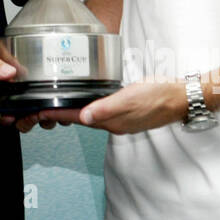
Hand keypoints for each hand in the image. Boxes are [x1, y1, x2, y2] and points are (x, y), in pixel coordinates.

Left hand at [23, 81, 187, 134]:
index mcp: (112, 121)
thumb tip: (85, 117)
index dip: (57, 114)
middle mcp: (113, 123)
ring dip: (72, 113)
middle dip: (59, 116)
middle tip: (40, 110)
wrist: (181, 98)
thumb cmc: (159, 96)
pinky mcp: (126, 112)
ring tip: (55, 106)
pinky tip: (85, 102)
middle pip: (80, 120)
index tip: (39, 111)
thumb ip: (107, 108)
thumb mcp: (131, 98)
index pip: (77, 118)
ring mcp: (120, 119)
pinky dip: (88, 108)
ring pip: (89, 117)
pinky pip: (100, 112)